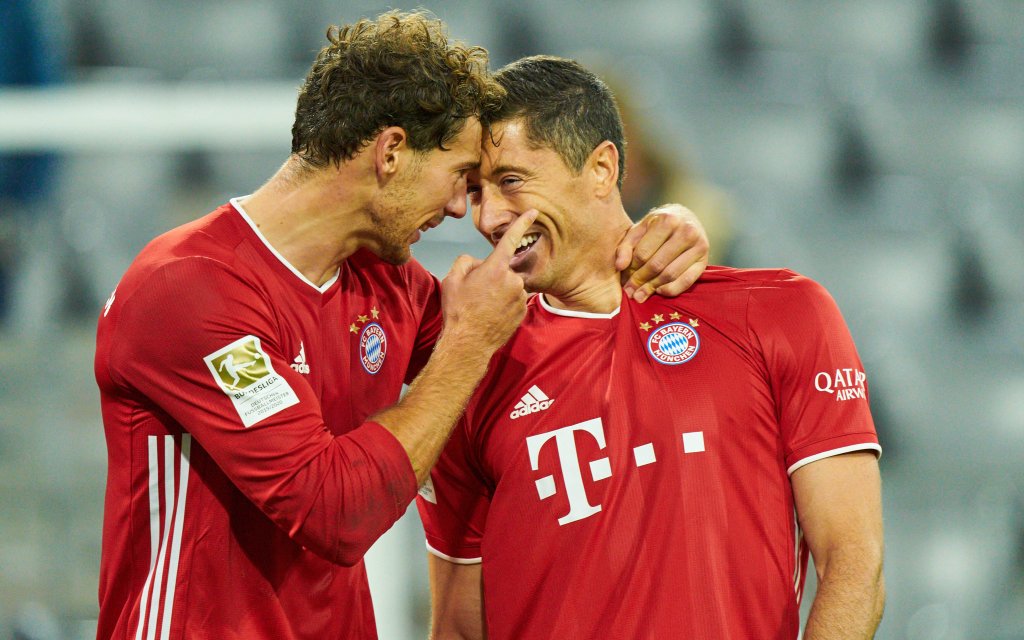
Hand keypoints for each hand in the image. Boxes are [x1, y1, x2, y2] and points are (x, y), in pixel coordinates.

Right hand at [440, 210, 537, 353]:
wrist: (468, 343)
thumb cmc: (458, 310)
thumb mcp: (452, 279)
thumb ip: (466, 262)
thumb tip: (478, 263)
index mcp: (496, 268)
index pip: (511, 238)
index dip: (522, 223)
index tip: (533, 212)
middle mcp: (513, 280)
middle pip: (504, 269)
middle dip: (492, 275)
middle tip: (476, 292)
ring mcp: (520, 297)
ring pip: (510, 285)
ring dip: (499, 291)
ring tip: (482, 306)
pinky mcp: (523, 311)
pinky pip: (514, 300)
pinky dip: (504, 304)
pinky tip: (491, 314)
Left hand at [615, 204, 708, 301]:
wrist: (685, 218)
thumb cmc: (657, 225)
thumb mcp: (640, 229)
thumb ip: (626, 246)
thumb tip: (619, 266)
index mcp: (667, 220)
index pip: (643, 253)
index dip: (631, 269)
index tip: (623, 280)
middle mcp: (686, 231)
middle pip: (657, 265)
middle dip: (640, 281)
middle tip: (630, 292)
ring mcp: (699, 246)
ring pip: (671, 274)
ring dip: (653, 288)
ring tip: (640, 295)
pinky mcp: (704, 260)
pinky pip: (686, 281)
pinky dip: (671, 289)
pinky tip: (659, 291)